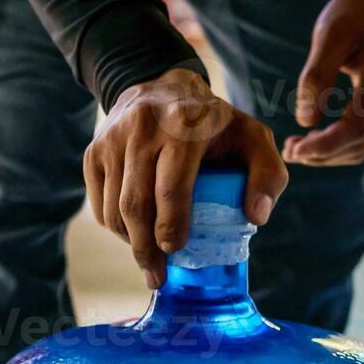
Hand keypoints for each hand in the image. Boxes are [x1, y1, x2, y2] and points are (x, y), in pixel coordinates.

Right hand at [85, 67, 288, 288]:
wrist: (162, 87)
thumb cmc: (214, 125)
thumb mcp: (253, 138)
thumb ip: (268, 175)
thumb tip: (256, 217)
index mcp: (186, 124)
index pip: (171, 185)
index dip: (171, 224)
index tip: (175, 249)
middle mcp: (143, 128)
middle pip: (136, 203)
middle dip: (145, 248)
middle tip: (156, 276)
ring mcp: (112, 139)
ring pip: (114, 208)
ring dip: (130, 242)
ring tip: (149, 259)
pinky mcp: (94, 152)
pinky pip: (99, 203)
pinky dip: (115, 227)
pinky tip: (135, 235)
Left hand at [284, 0, 363, 165]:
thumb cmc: (353, 13)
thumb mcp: (329, 36)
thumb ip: (316, 78)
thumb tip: (305, 121)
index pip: (355, 130)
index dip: (324, 147)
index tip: (294, 150)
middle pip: (359, 143)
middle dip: (322, 154)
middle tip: (287, 152)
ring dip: (330, 154)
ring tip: (296, 148)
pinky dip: (340, 143)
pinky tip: (315, 138)